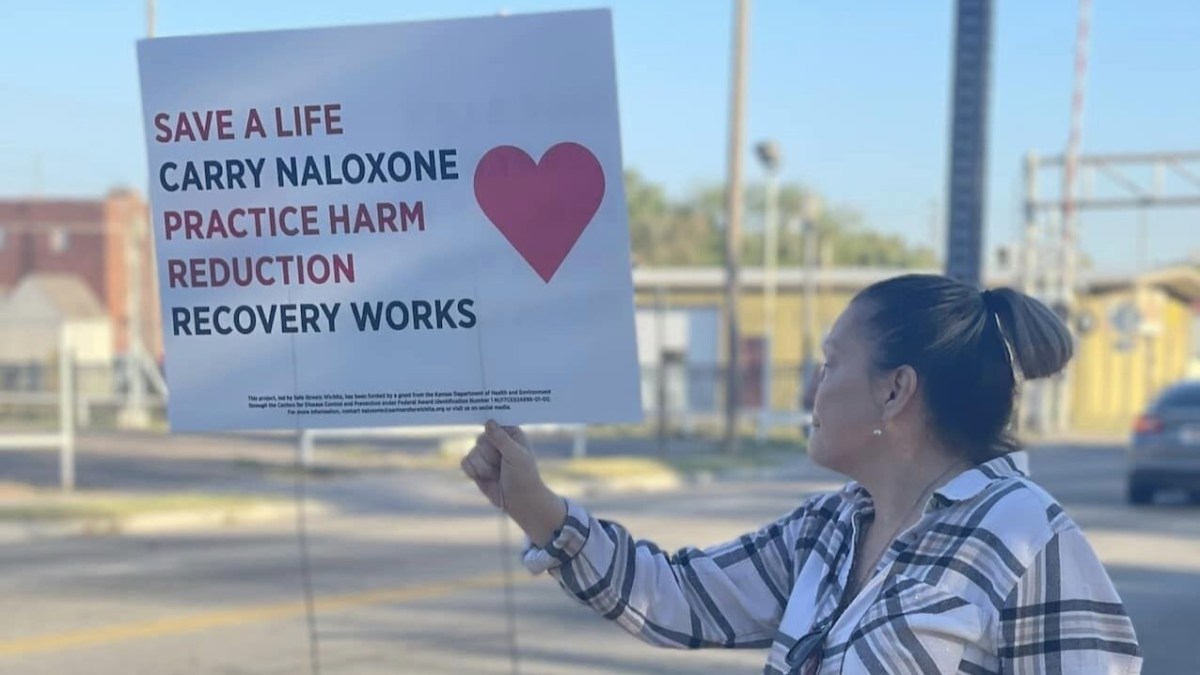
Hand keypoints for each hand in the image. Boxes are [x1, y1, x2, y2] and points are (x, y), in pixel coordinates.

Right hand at [460, 420, 565, 545]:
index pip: (493, 424)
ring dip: (484, 467)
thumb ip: (501, 439)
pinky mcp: (476, 467)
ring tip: (497, 474)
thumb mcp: (516, 455)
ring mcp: (485, 454)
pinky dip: (473, 472)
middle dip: (489, 456)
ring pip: (472, 453)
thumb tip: (488, 422)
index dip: (492, 434)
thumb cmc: (523, 476)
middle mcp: (497, 441)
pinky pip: (465, 463)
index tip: (498, 445)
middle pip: (480, 440)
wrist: (519, 501)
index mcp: (510, 434)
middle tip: (503, 465)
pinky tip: (486, 478)